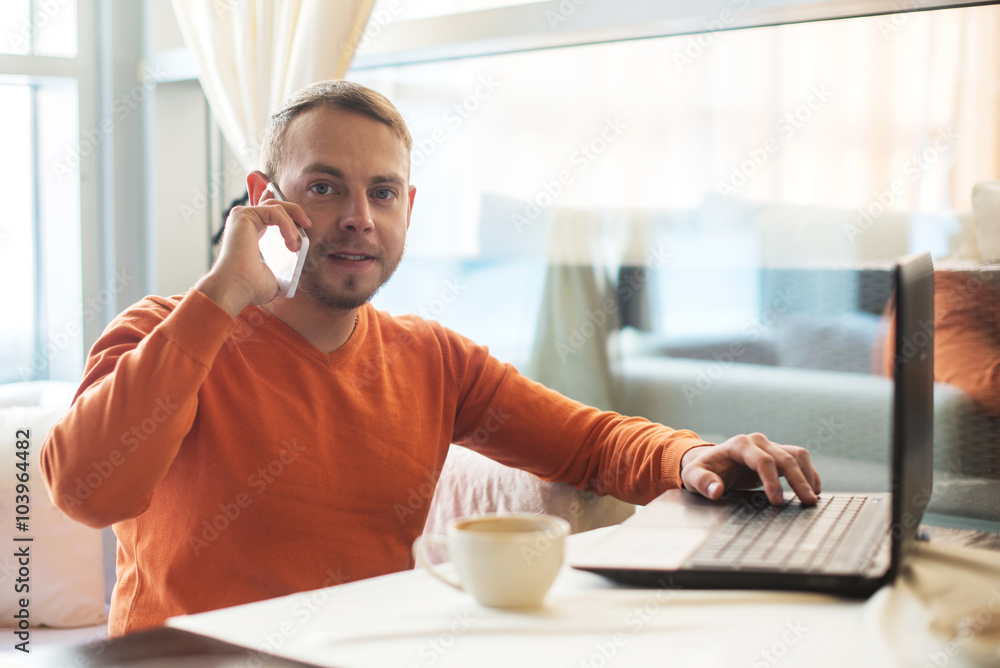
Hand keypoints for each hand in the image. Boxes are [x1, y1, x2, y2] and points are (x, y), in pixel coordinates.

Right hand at [195, 185, 312, 317]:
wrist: (236, 288)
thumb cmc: (250, 286)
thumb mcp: (275, 276)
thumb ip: (285, 268)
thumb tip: (297, 272)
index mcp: (250, 232)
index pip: (267, 211)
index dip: (285, 209)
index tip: (304, 221)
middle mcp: (244, 222)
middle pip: (274, 203)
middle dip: (295, 211)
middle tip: (308, 225)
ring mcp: (242, 217)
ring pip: (276, 206)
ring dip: (292, 223)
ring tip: (295, 244)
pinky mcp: (243, 215)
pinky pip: (275, 211)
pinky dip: (287, 224)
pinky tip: (291, 241)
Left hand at [680, 433, 820, 505]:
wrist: (708, 462)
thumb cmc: (703, 470)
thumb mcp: (694, 477)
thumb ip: (703, 483)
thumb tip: (716, 491)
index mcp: (739, 444)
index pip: (763, 461)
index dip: (772, 481)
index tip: (777, 502)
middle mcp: (757, 441)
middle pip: (784, 458)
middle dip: (797, 480)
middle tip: (807, 502)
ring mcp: (769, 446)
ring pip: (796, 455)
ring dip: (807, 475)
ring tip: (813, 498)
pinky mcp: (777, 454)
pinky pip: (799, 458)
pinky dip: (809, 472)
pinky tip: (814, 489)